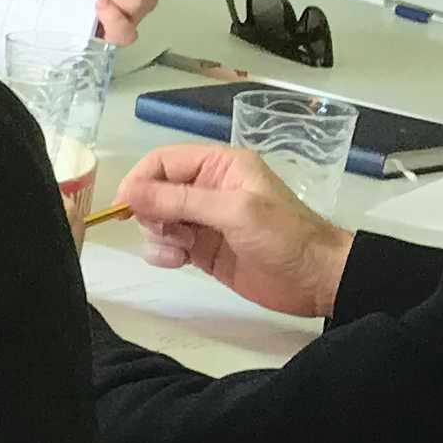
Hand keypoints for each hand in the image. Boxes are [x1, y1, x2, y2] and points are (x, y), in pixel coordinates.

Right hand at [119, 141, 352, 317]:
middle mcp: (209, 188)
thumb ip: (181, 201)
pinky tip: (179, 263)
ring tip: (179, 251)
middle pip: (155, 191)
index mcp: (220, 166)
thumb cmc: (285, 237)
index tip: (125, 207)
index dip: (140, 180)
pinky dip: (163, 253)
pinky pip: (166, 245)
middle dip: (149, 211)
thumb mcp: (235, 212)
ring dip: (157, 235)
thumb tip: (129, 193)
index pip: (164, 161)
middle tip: (164, 231)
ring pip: (157, 220)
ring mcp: (204, 220)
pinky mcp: (201, 249)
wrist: (317, 281)